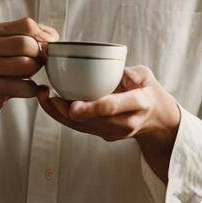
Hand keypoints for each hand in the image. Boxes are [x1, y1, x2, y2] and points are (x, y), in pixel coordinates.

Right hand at [0, 17, 57, 153]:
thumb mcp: (1, 45)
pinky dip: (32, 89)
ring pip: (27, 65)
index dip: (43, 36)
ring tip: (28, 75)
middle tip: (37, 63)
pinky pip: (24, 87)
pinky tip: (28, 89)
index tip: (47, 46)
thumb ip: (25, 36)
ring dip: (34, 72)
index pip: (27, 24)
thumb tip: (53, 36)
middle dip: (39, 55)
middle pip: (28, 44)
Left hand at [36, 64, 180, 181]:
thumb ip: (130, 72)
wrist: (158, 120)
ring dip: (60, 115)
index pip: (113, 107)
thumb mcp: (147, 76)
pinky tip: (50, 104)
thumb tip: (109, 67)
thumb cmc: (148, 91)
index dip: (91, 108)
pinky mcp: (104, 135)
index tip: (72, 106)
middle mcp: (126, 122)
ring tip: (43, 97)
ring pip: (83, 128)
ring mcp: (115, 133)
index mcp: (139, 103)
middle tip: (47, 97)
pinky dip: (64, 118)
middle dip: (66, 112)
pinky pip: (81, 129)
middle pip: (92, 121)